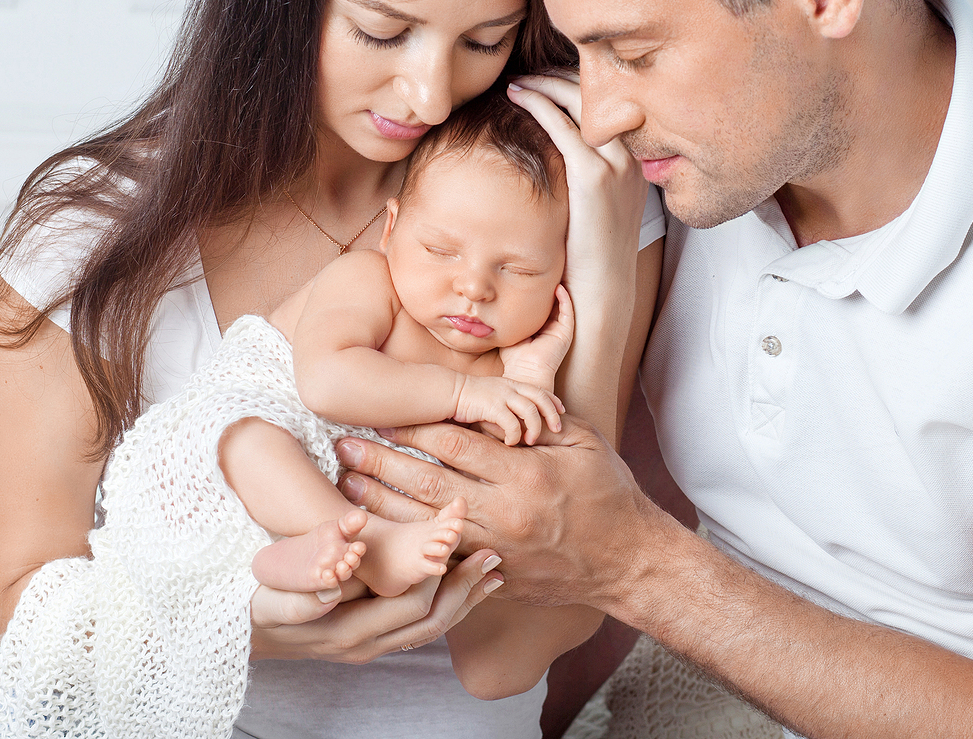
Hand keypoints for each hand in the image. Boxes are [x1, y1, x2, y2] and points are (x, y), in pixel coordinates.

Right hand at [249, 547, 504, 662]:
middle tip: (494, 557)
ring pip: (432, 627)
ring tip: (493, 573)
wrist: (248, 633)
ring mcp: (373, 646)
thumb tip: (331, 591)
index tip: (457, 540)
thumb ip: (300, 599)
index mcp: (349, 632)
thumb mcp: (271, 600)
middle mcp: (368, 645)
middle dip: (465, 588)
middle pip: (433, 620)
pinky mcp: (374, 639)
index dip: (438, 574)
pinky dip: (448, 605)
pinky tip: (464, 587)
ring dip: (464, 599)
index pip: (411, 604)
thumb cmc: (259, 606)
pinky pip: (421, 626)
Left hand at [336, 417, 663, 610]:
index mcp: (525, 473)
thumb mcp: (583, 441)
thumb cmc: (608, 493)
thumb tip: (493, 400)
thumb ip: (535, 420)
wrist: (628, 561)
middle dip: (381, 464)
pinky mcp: (495, 573)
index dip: (413, 429)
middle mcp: (505, 512)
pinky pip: (443, 560)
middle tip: (343, 446)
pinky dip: (408, 544)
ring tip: (347, 487)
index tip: (382, 414)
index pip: (455, 445)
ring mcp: (497, 548)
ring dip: (383, 505)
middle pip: (428, 484)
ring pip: (426, 525)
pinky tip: (380, 533)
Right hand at [454, 373, 563, 445]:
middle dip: (552, 414)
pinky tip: (510, 443)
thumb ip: (507, 406)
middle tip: (557, 430)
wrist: (445, 392)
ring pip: (530, 410)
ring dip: (535, 427)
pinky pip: (511, 423)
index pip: (540, 390)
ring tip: (531, 441)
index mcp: (512, 384)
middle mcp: (510, 387)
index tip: (562, 413)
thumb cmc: (467, 400)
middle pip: (541, 398)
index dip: (554, 401)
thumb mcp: (492, 398)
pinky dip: (515, 435)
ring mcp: (501, 395)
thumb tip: (519, 424)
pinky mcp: (491, 406)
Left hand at [496, 284, 574, 389]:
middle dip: (548, 290)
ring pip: (562, 306)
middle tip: (543, 273)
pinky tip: (558, 288)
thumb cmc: (514, 358)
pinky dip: (565, 299)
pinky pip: (568, 312)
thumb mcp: (509, 333)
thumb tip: (494, 306)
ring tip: (553, 275)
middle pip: (552, 305)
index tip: (529, 280)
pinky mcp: (566, 333)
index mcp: (539, 330)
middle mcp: (551, 329)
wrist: (524, 373)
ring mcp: (560, 331)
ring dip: (558, 291)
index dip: (537, 295)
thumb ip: (507, 321)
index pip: (540, 308)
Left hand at [508, 76, 647, 302]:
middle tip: (528, 74)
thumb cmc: (590, 257)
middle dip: (561, 77)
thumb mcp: (597, 210)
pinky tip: (517, 96)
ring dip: (546, 83)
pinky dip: (538, 103)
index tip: (547, 80)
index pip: (611, 106)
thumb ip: (588, 179)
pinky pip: (563, 125)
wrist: (602, 293)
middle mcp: (633, 158)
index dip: (578, 86)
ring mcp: (617, 165)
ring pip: (581, 103)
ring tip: (518, 81)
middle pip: (599, 97)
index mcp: (637, 163)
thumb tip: (559, 160)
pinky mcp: (594, 177)